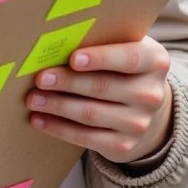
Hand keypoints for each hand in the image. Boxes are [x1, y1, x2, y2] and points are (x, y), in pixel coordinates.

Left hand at [24, 37, 172, 163]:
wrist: (144, 110)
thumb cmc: (123, 69)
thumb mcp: (124, 48)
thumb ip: (102, 42)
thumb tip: (57, 41)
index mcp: (154, 61)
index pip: (129, 58)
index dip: (101, 58)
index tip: (73, 59)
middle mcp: (151, 94)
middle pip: (103, 87)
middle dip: (68, 83)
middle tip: (40, 79)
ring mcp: (139, 123)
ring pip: (91, 114)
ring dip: (57, 106)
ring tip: (33, 99)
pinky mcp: (123, 146)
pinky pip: (85, 138)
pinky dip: (58, 128)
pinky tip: (39, 119)